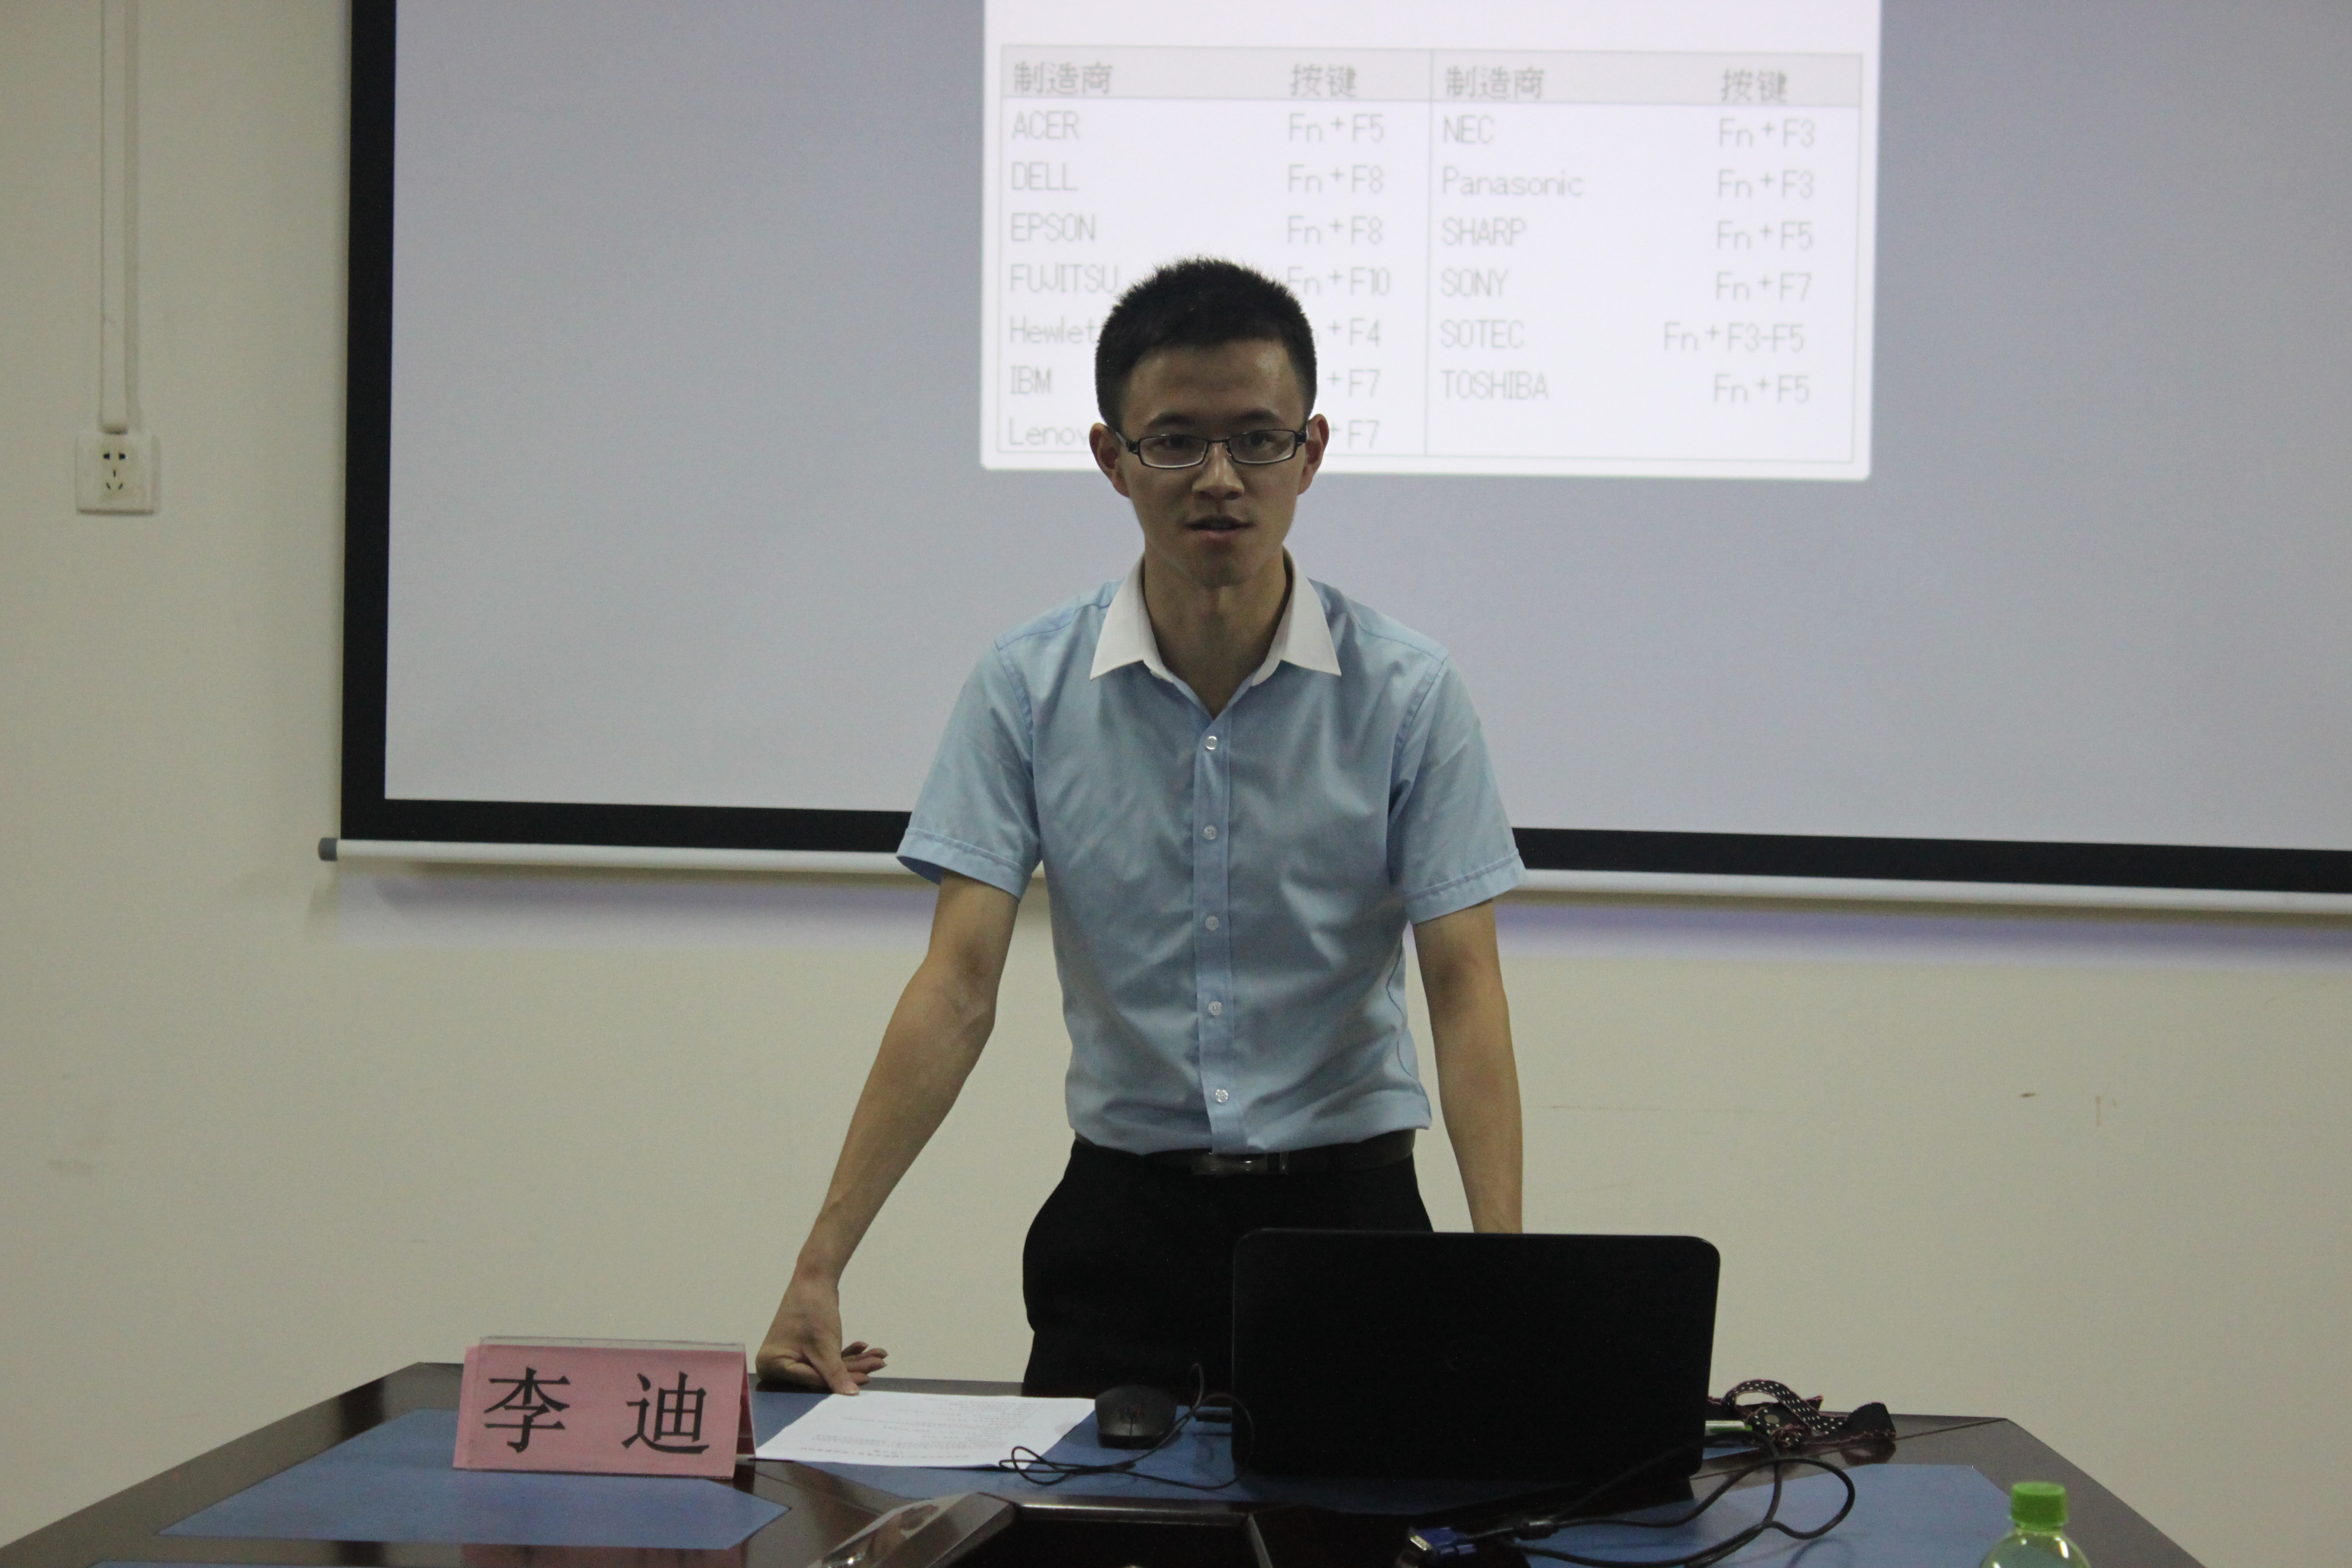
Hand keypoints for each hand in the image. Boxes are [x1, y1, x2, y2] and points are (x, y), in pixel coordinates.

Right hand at [757, 1274, 886, 1393]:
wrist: (812, 1279)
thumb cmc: (812, 1311)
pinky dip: (845, 1353)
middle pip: (820, 1375)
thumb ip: (836, 1375)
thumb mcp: (825, 1348)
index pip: (810, 1382)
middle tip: (878, 1364)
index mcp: (772, 1366)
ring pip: (826, 1366)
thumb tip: (850, 1396)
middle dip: (852, 1369)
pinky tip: (864, 1346)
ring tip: (879, 1356)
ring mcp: (790, 1357)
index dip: (838, 1383)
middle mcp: (777, 1365)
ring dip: (854, 1361)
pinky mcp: (803, 1349)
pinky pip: (825, 1358)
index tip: (865, 1381)